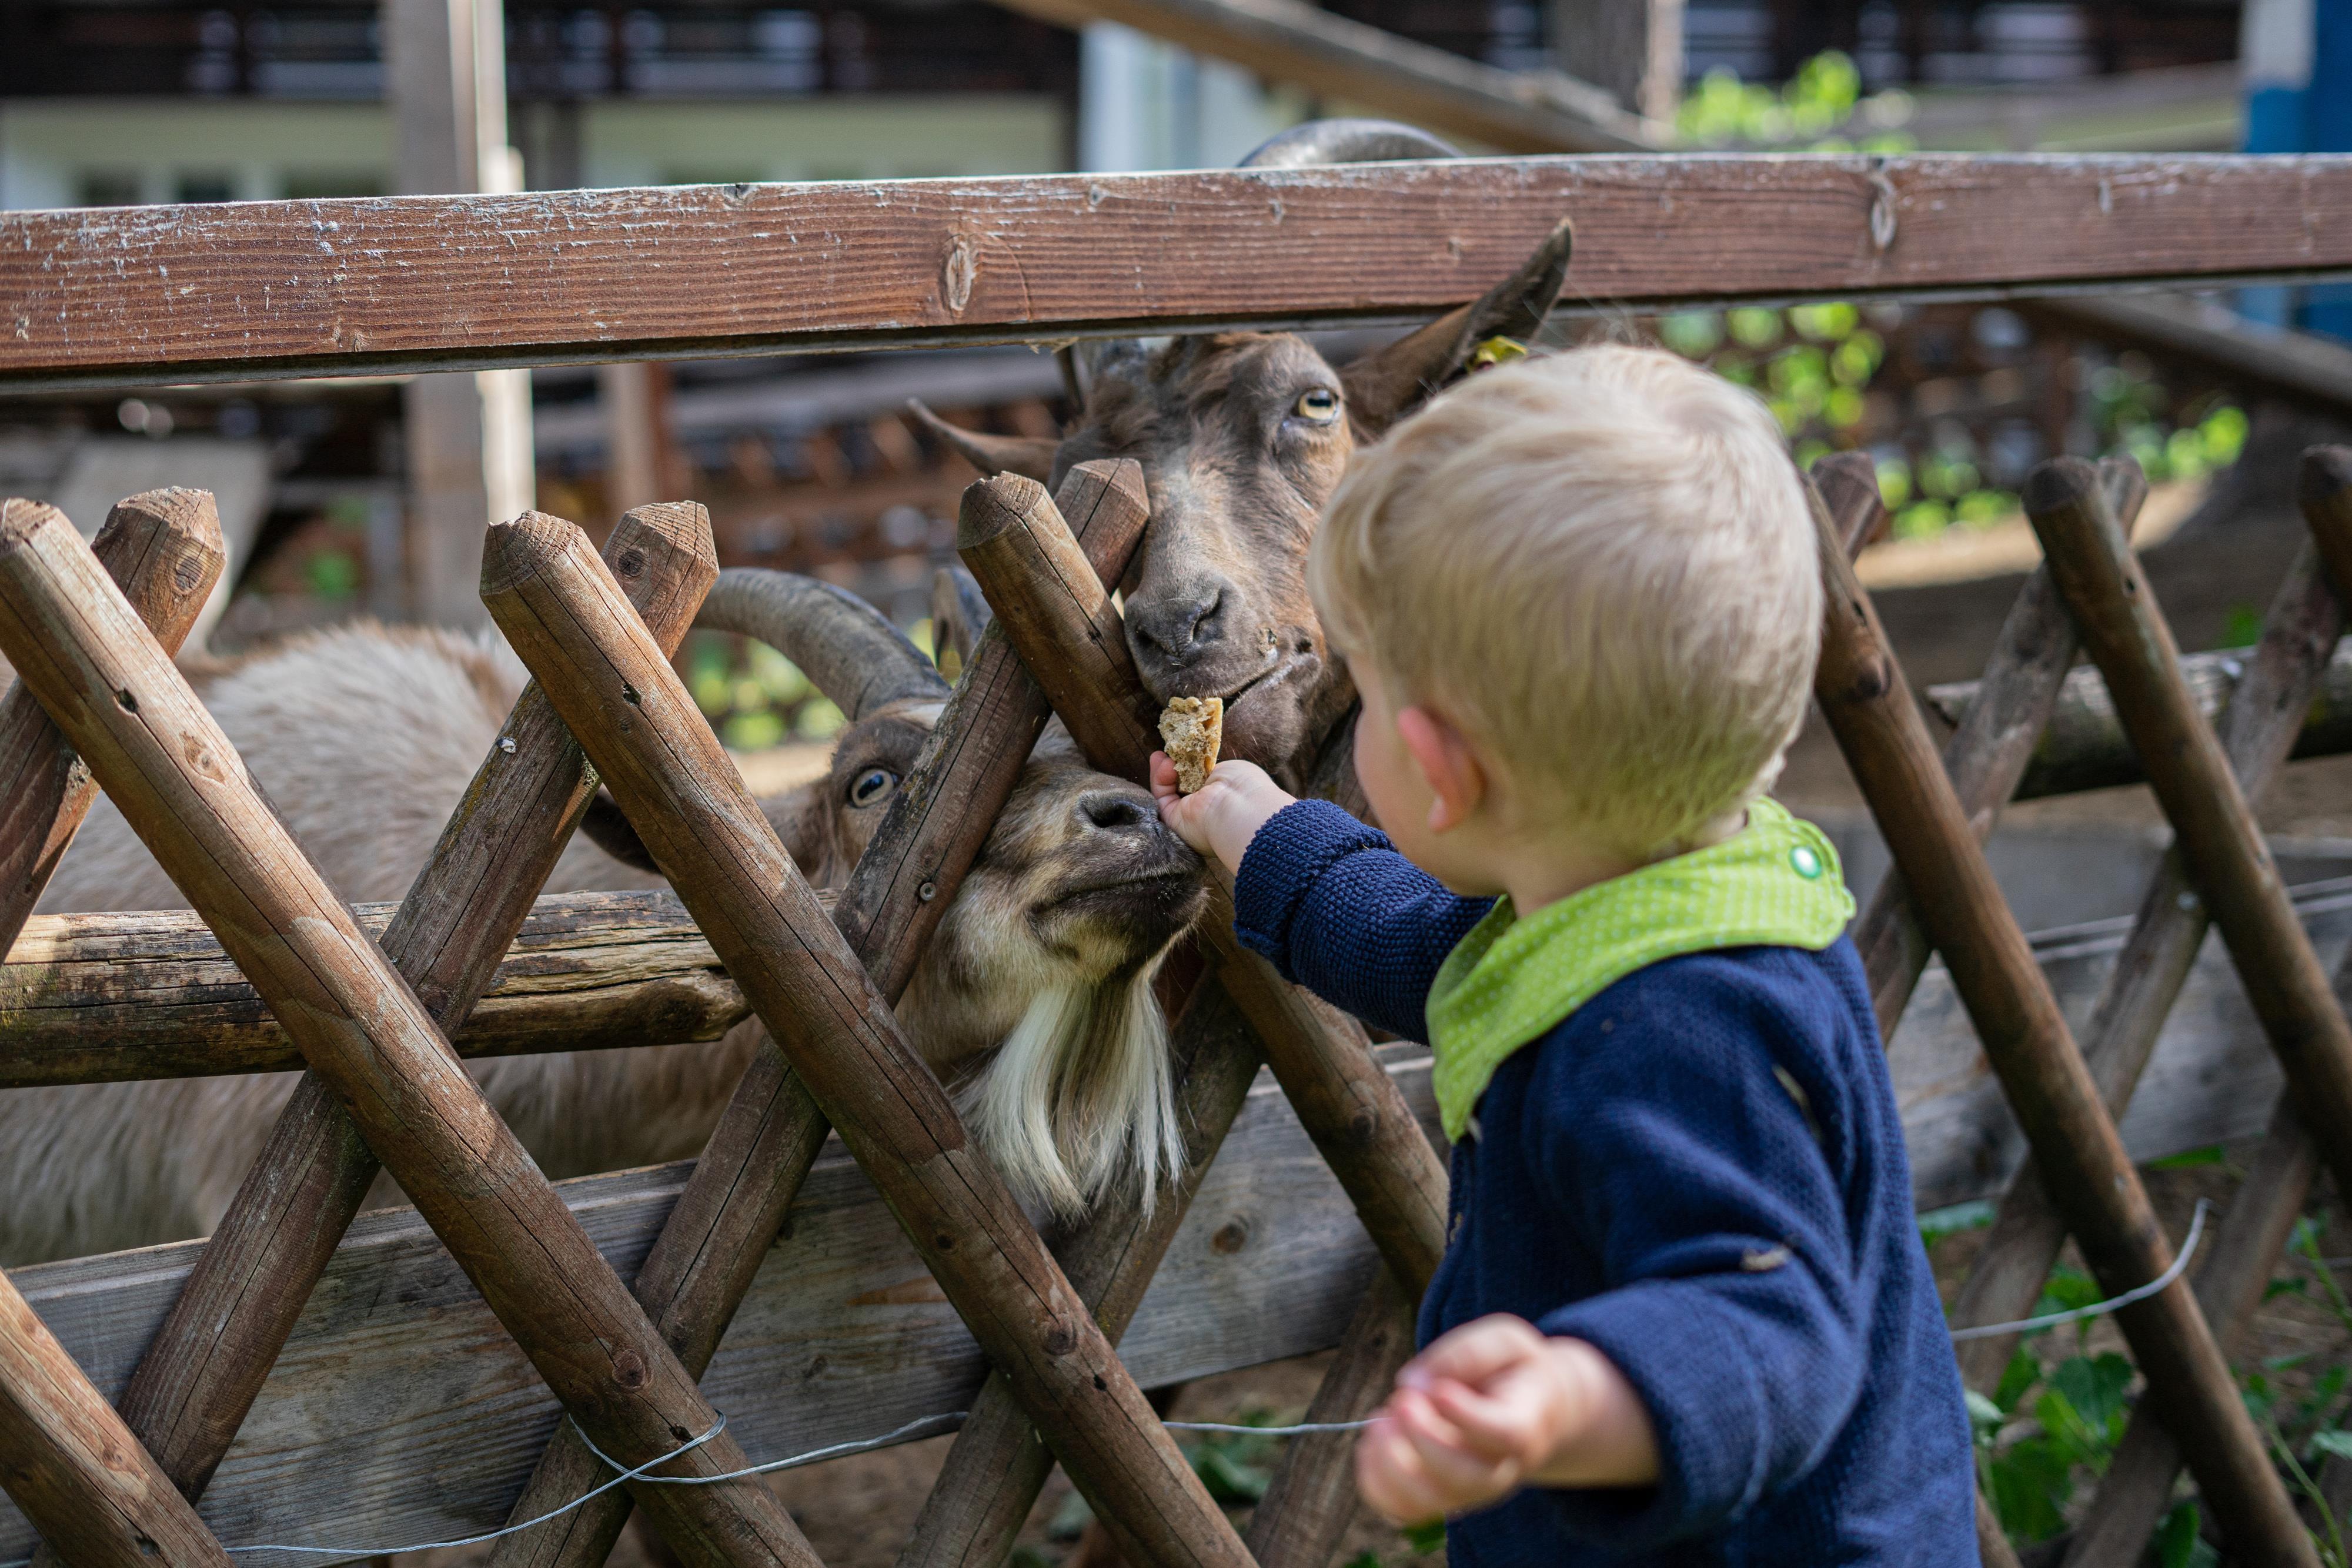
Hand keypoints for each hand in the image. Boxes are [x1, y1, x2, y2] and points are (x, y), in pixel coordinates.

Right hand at [1149, 753, 1294, 876]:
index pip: (1201, 780)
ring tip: (1160, 755)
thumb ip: (1210, 767)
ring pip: (1169, 791)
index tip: (1185, 750)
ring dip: (1163, 772)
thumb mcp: (1230, 768)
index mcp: (1222, 796)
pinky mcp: (1174, 819)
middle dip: (1172, 767)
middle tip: (1168, 752)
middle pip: (1181, 785)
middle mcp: (1205, 808)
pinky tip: (1164, 765)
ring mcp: (1189, 815)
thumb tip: (1198, 767)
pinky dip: (1160, 780)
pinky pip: (1163, 798)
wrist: (1239, 808)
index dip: (1190, 765)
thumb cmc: (1243, 785)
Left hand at [1355, 1316, 1658, 1526]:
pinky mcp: (1439, 1499)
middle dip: (1423, 1438)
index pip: (1504, 1435)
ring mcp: (1469, 1491)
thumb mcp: (1504, 1341)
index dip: (1467, 1416)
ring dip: (1391, 1461)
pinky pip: (1401, 1510)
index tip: (1439, 1390)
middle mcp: (1500, 1469)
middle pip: (1465, 1477)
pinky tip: (1373, 1440)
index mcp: (1525, 1424)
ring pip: (1429, 1501)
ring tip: (1382, 1419)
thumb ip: (1466, 1353)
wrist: (1527, 1409)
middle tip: (1402, 1399)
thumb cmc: (1512, 1371)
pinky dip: (1374, 1480)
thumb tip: (1414, 1383)